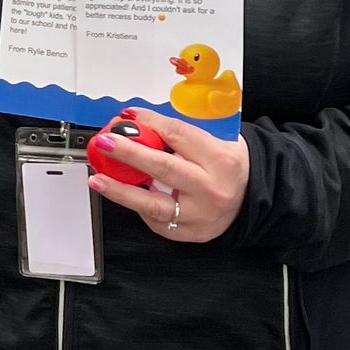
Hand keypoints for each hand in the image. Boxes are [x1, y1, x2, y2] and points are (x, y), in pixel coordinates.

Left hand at [88, 110, 249, 244]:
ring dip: (120, 190)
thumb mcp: (216, 141)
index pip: (178, 136)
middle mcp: (209, 188)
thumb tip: (138, 124)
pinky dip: (137, 206)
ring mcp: (199, 215)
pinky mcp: (189, 233)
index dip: (149, 123)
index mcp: (219, 159)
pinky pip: (156, 220)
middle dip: (129, 153)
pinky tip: (123, 195)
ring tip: (98, 179)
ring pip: (153, 204)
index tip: (128, 116)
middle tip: (105, 142)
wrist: (251, 199)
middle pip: (162, 168)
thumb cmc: (228, 166)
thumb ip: (179, 135)